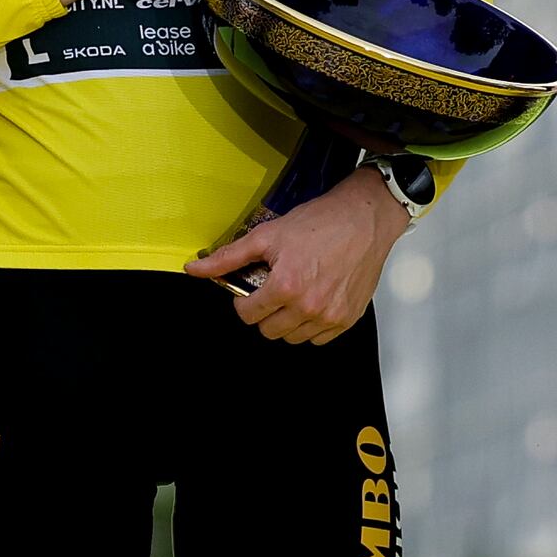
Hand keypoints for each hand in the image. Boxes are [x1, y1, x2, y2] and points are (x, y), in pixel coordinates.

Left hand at [188, 164, 405, 342]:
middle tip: (273, 290)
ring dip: (287, 321)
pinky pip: (319, 339)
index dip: (244, 301)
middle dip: (265, 313)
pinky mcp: (348, 319)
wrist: (364, 218)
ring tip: (294, 293)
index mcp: (285, 287)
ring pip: (293, 338)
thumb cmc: (319, 222)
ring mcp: (330, 316)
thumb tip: (193, 270)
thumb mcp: (266, 234)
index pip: (247, 315)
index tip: (253, 288)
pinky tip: (313, 301)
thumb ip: (228, 257)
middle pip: (269, 331)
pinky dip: (311, 326)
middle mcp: (308, 307)